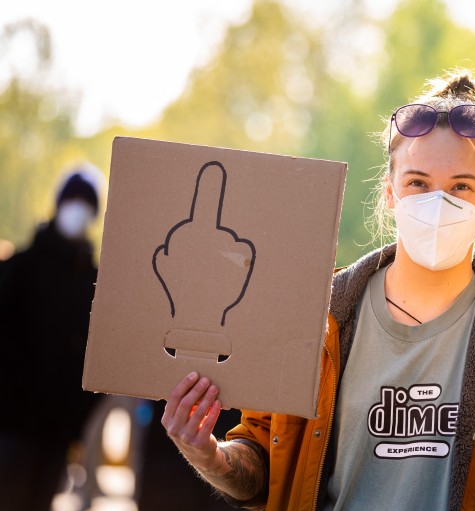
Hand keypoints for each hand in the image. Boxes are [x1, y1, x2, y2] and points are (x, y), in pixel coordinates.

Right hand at [152, 161, 255, 332]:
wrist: (198, 316)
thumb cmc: (180, 291)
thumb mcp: (164, 264)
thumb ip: (169, 248)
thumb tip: (170, 247)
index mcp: (190, 234)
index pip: (202, 205)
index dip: (210, 185)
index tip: (216, 165)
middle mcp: (214, 237)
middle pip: (217, 232)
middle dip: (214, 246)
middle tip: (205, 270)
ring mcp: (232, 248)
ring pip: (231, 244)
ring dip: (227, 257)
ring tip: (215, 278)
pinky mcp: (245, 258)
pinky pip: (244, 253)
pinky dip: (240, 263)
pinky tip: (229, 277)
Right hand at [161, 371, 223, 471]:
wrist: (199, 454)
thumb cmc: (190, 429)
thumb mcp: (181, 419)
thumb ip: (184, 404)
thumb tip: (196, 381)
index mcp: (166, 419)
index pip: (174, 398)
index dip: (184, 385)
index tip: (195, 374)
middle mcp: (173, 429)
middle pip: (185, 404)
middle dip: (197, 390)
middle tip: (207, 380)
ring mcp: (185, 437)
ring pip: (198, 413)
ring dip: (207, 398)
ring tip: (214, 388)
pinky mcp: (199, 443)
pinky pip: (208, 424)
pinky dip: (214, 412)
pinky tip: (218, 403)